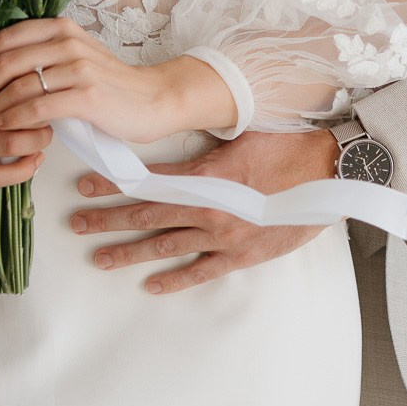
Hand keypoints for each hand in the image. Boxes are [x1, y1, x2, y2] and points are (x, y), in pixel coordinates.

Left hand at [0, 19, 236, 146]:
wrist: (153, 100)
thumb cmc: (108, 84)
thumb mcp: (69, 58)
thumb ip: (34, 53)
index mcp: (62, 28)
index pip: (7, 36)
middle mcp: (68, 42)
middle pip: (7, 60)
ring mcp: (78, 68)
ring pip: (18, 85)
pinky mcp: (86, 96)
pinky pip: (36, 107)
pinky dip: (12, 120)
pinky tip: (1, 129)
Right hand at [0, 66, 51, 187]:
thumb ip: (4, 66)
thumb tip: (42, 62)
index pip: (12, 85)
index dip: (37, 87)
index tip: (50, 86)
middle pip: (15, 114)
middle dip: (42, 114)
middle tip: (52, 111)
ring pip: (11, 145)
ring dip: (37, 141)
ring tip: (45, 134)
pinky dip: (22, 171)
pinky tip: (35, 160)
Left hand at [70, 127, 337, 293]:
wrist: (331, 173)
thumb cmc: (289, 145)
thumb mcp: (242, 132)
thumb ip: (208, 139)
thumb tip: (179, 121)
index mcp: (206, 175)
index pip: (147, 181)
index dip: (114, 184)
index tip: (84, 185)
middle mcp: (208, 209)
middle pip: (146, 216)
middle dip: (108, 219)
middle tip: (75, 223)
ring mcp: (224, 236)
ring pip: (165, 246)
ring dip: (129, 251)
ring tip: (98, 257)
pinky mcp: (242, 255)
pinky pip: (201, 271)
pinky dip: (175, 279)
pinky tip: (151, 284)